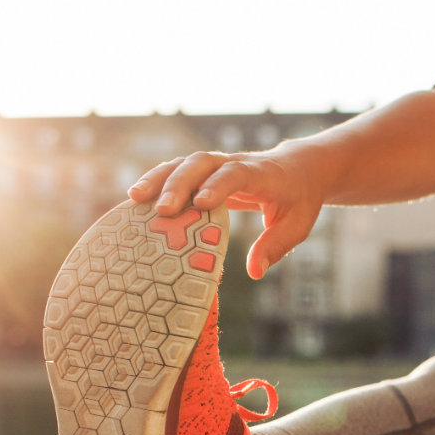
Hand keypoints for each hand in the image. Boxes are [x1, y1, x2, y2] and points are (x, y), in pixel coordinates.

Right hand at [128, 148, 322, 279]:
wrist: (299, 168)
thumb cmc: (299, 200)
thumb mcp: (297, 225)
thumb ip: (276, 246)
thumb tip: (255, 272)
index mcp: (261, 174)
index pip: (236, 174)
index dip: (218, 186)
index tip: (201, 204)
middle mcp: (234, 162)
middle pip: (202, 163)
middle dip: (179, 183)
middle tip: (162, 210)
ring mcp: (217, 163)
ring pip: (184, 162)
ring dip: (159, 178)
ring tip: (135, 198)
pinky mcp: (205, 171)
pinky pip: (178, 170)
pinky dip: (157, 180)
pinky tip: (137, 199)